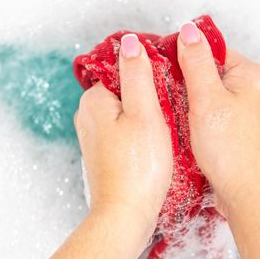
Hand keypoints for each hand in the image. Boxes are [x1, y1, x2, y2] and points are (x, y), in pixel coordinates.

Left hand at [74, 34, 172, 238]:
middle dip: (147, 93)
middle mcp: (87, 115)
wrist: (126, 215)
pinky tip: (156, 141)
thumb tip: (131, 43)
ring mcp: (94, 135)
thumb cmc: (139, 167)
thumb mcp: (144, 112)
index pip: (120, 68)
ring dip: (146, 113)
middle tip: (172, 105)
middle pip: (123, 89)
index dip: (147, 70)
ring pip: (125, 110)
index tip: (168, 82)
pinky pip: (124, 129)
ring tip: (168, 124)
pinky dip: (140, 130)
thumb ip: (137, 74)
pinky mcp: (103, 152)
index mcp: (94, 100)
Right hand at [177, 22, 259, 216]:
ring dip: (195, 100)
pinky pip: (221, 113)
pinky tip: (190, 127)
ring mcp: (255, 112)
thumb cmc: (229, 149)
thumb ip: (196, 63)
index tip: (162, 66)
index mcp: (253, 75)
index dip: (186, 55)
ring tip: (175, 111)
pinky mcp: (248, 131)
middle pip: (215, 72)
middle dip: (189, 80)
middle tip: (165, 91)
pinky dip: (205, 116)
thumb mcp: (206, 100)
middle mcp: (259, 90)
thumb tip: (188, 30)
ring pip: (216, 95)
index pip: (215, 50)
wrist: (250, 196)